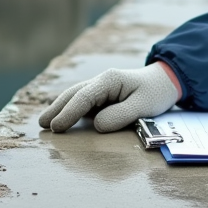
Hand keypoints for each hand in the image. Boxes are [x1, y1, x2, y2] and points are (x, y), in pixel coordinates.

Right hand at [37, 63, 181, 133]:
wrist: (166, 82)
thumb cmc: (156, 94)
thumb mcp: (143, 106)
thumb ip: (119, 115)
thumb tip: (96, 125)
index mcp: (109, 80)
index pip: (83, 97)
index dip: (69, 113)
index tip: (57, 127)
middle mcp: (101, 81)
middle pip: (73, 94)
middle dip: (56, 109)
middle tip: (42, 124)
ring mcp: (100, 88)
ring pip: (75, 97)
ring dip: (60, 108)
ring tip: (45, 123)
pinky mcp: (102, 96)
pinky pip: (82, 102)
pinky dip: (70, 110)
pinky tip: (61, 119)